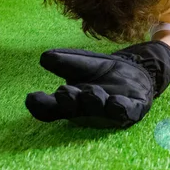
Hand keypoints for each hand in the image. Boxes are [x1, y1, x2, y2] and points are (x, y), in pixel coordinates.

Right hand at [25, 41, 169, 128]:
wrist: (137, 70)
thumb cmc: (104, 72)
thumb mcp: (84, 63)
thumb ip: (67, 62)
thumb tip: (45, 57)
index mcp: (71, 102)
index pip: (50, 109)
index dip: (40, 106)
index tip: (32, 96)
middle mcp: (87, 111)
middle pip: (73, 110)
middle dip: (68, 101)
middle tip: (65, 93)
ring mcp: (109, 112)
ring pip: (98, 110)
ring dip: (93, 101)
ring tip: (91, 92)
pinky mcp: (131, 110)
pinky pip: (125, 112)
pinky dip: (120, 108)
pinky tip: (116, 102)